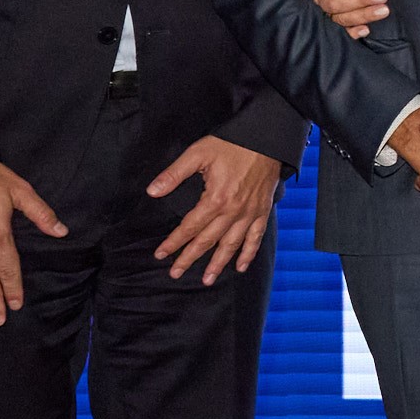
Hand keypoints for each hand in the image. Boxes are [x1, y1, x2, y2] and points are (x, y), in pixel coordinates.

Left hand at [146, 136, 283, 283]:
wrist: (267, 139)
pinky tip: (241, 266)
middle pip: (208, 241)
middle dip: (190, 258)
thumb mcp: (198, 153)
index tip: (161, 254)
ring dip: (218, 264)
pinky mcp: (262, 211)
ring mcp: (250, 214)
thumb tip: (152, 191)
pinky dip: (248, 254)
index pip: (190, 227)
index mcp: (215, 199)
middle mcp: (233, 212)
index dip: (174, 242)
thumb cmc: (232, 144)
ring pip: (232, 245)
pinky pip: (256, 238)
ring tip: (208, 279)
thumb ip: (174, 174)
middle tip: (176, 273)